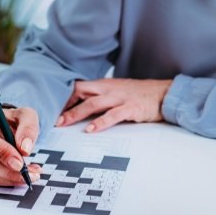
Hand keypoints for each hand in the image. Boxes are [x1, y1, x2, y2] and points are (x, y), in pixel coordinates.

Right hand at [0, 106, 41, 186]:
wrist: (3, 124)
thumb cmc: (13, 119)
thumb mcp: (26, 116)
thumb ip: (28, 129)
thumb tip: (25, 150)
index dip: (1, 153)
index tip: (20, 163)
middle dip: (7, 170)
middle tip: (28, 174)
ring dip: (7, 178)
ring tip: (29, 175)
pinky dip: (4, 180)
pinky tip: (19, 177)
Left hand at [56, 78, 172, 132]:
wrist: (163, 93)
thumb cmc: (138, 94)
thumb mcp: (117, 92)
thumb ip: (101, 97)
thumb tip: (81, 108)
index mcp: (104, 85)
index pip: (79, 87)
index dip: (64, 97)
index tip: (53, 108)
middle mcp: (109, 89)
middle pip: (82, 92)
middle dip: (65, 105)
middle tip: (52, 118)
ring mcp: (119, 98)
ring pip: (93, 103)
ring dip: (76, 113)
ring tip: (64, 123)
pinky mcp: (130, 108)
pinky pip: (113, 115)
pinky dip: (100, 122)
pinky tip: (91, 130)